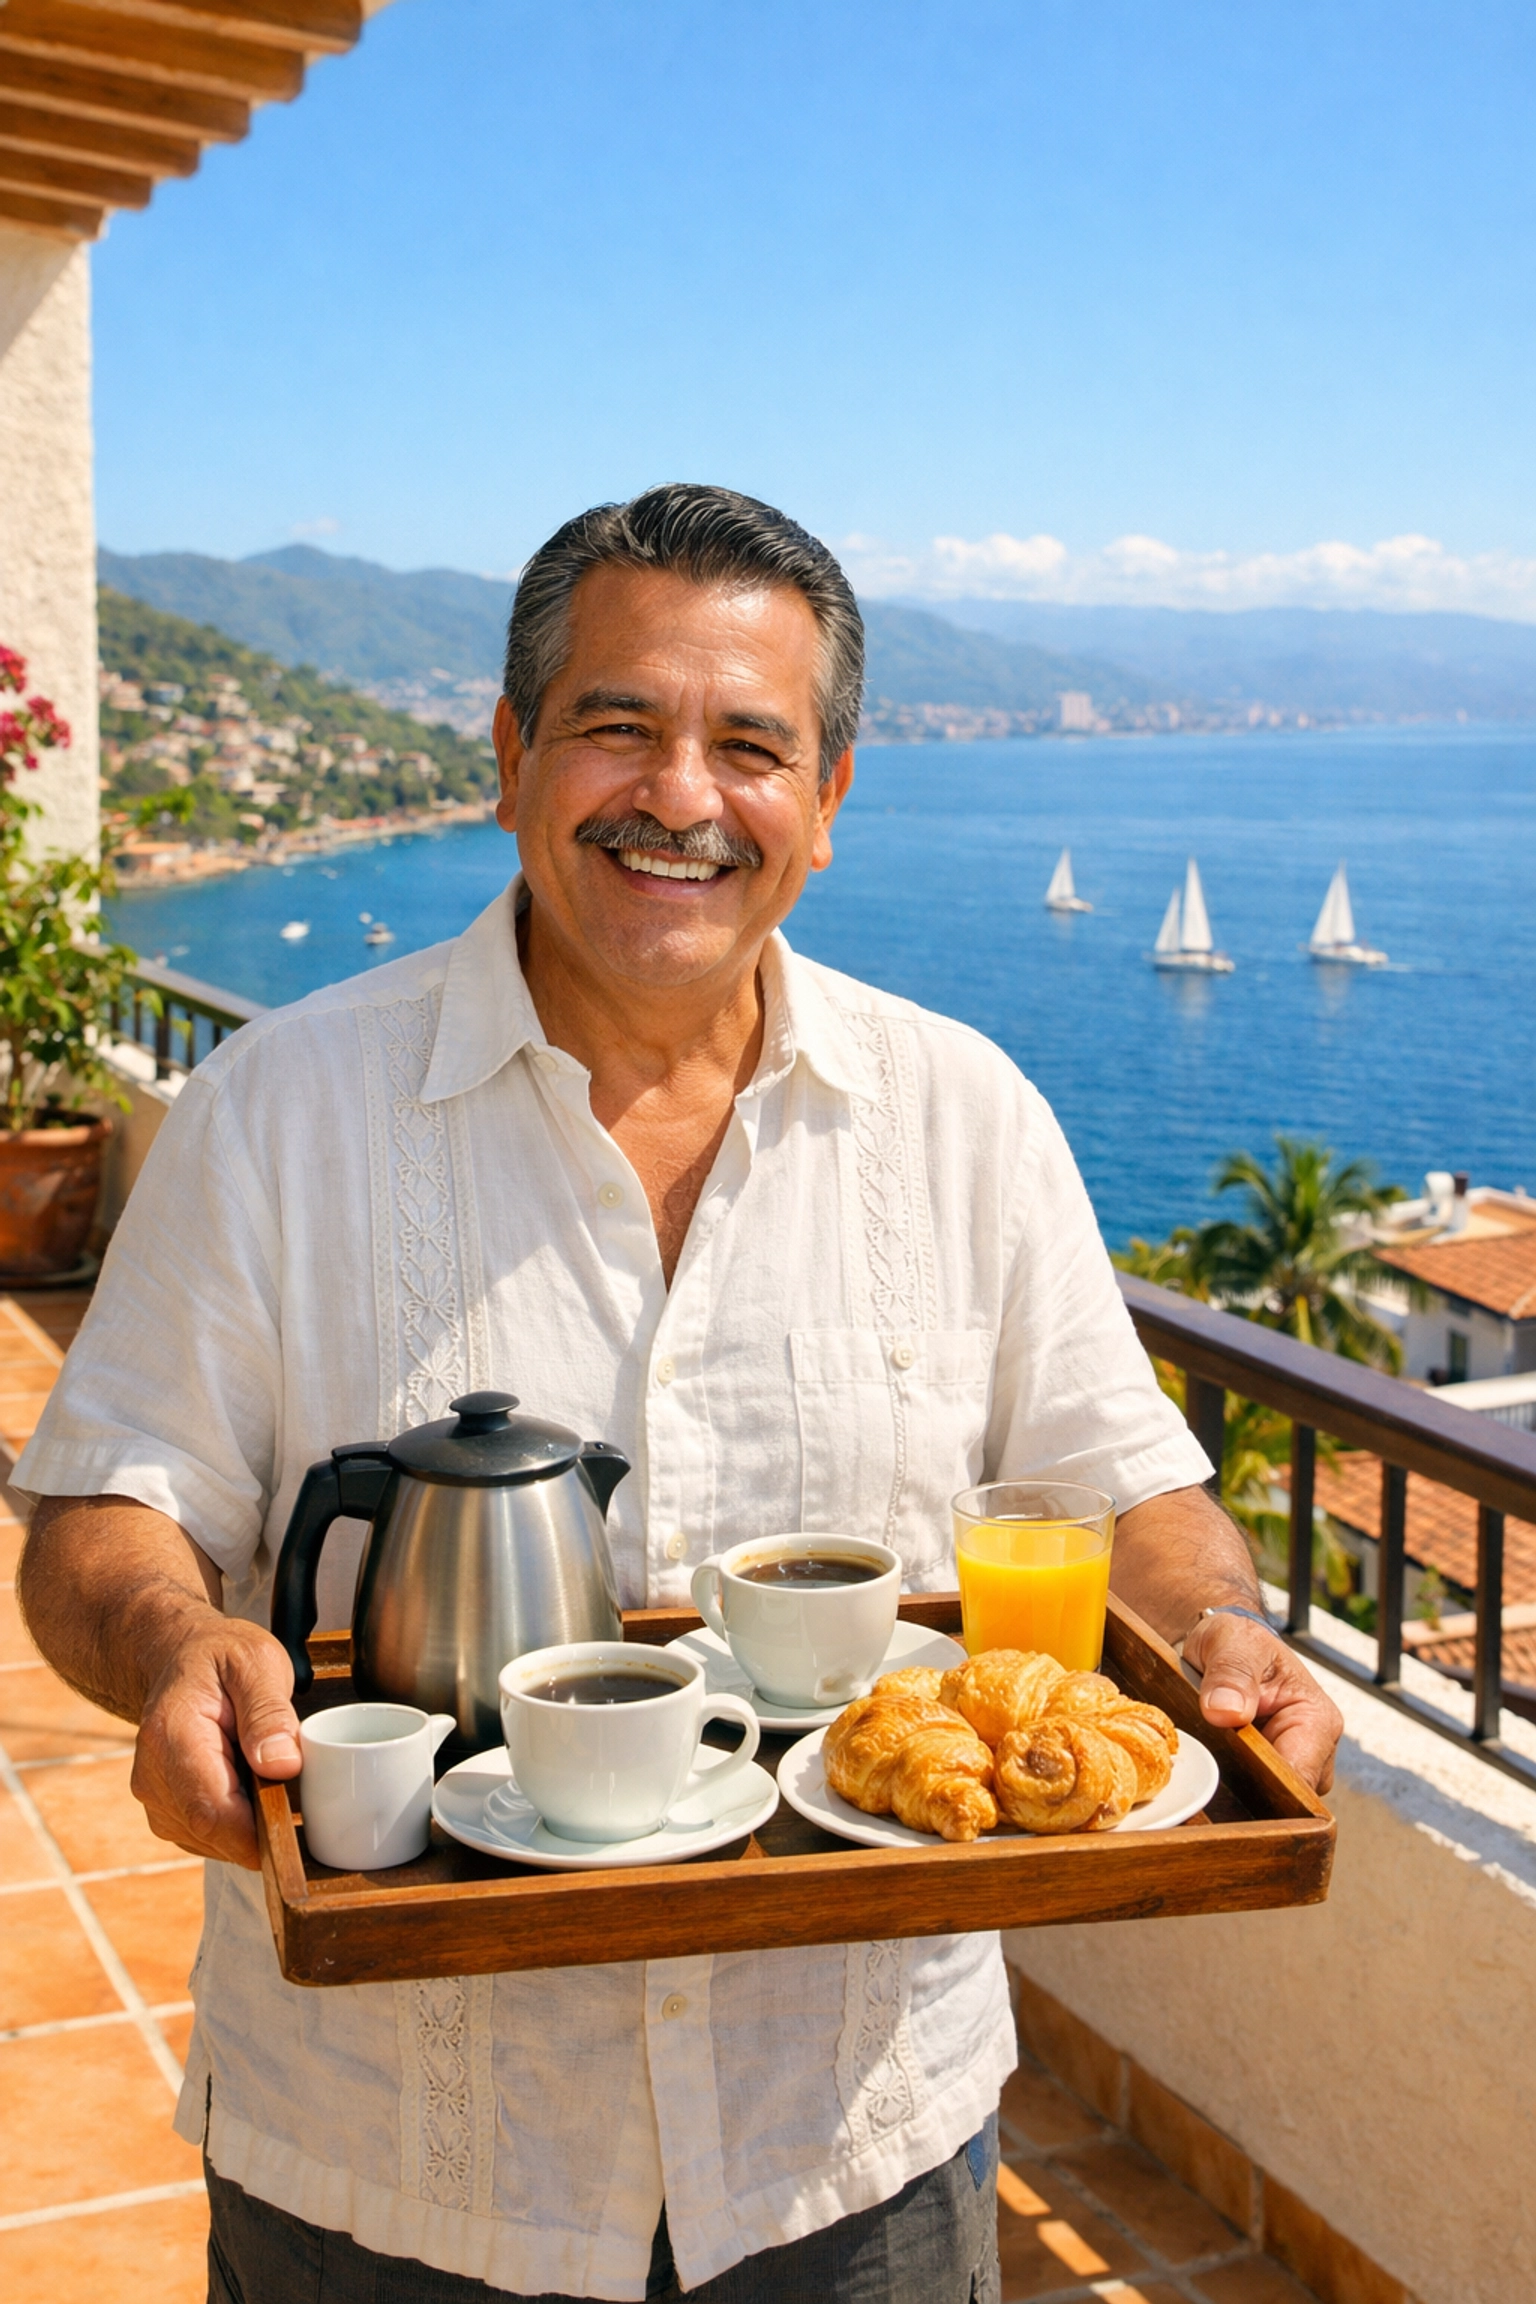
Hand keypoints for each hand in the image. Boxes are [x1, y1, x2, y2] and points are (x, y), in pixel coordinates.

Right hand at [131, 1616, 301, 1868]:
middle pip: (212, 1832)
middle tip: (291, 1792)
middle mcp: (153, 1776)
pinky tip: (248, 1787)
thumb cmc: (221, 1658)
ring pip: (212, 1841)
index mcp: (171, 1735)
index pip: (211, 1811)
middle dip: (259, 1826)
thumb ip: (269, 1713)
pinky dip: (236, 1822)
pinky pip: (208, 1836)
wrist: (181, 1659)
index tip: (295, 1831)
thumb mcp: (257, 1663)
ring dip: (248, 1823)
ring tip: (262, 1775)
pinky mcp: (167, 1812)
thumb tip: (282, 1765)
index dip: (256, 1833)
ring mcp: (155, 1798)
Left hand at [1181, 1611, 1342, 1793]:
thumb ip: (1231, 1673)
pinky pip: (1256, 1796)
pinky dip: (1232, 1790)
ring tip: (1204, 1774)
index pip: (1301, 1776)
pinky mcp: (1271, 1774)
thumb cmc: (1237, 1640)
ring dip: (1239, 1794)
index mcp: (1317, 1719)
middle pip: (1289, 1798)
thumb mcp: (1230, 1642)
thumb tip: (1225, 1712)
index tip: (1227, 1784)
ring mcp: (1294, 1765)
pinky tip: (1207, 1778)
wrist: (1225, 1647)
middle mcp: (1314, 1750)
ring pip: (1272, 1802)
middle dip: (1250, 1795)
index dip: (1266, 1788)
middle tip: (1205, 1780)